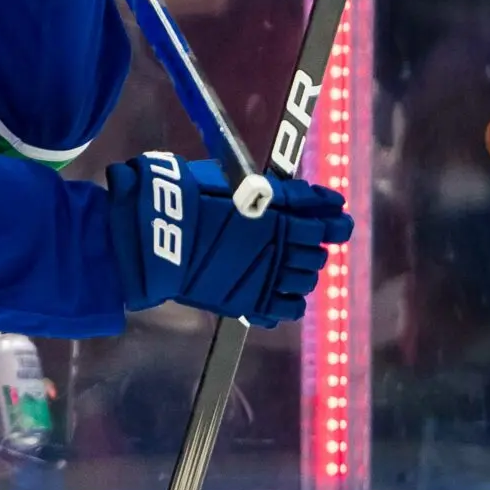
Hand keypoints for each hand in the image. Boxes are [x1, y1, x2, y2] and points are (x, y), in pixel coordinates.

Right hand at [107, 151, 351, 325]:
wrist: (154, 234)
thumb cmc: (184, 198)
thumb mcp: (227, 181)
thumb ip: (267, 191)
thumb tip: (295, 194)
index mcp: (278, 214)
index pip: (323, 217)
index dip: (333, 216)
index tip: (336, 213)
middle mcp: (281, 246)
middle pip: (317, 252)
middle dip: (312, 246)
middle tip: (300, 240)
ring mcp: (268, 277)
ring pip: (307, 281)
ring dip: (302, 273)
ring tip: (287, 267)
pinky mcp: (252, 302)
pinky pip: (288, 308)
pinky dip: (288, 301)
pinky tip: (278, 291)